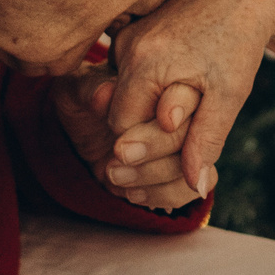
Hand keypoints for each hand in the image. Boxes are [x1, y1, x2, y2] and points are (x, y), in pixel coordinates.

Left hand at [50, 71, 204, 210]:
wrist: (83, 135)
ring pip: (199, 163)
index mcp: (170, 79)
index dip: (176, 106)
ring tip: (114, 175)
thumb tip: (104, 95)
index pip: (187, 91)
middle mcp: (190, 109)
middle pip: (195, 130)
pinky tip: (133, 193)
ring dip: (156, 174)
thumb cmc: (82, 104)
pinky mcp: (188, 171)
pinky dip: (165, 195)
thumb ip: (89, 90)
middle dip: (157, 145)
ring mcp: (192, 141)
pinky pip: (198, 188)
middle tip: (120, 152)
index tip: (161, 123)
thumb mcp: (76, 91)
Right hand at [107, 0, 274, 193]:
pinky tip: (178, 80)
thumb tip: (196, 189)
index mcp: (145, 63)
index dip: (149, 145)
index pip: (122, 129)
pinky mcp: (132, 29)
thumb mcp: (229, 95)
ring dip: (147, 106)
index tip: (180, 144)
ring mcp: (126, 35)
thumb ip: (206, 140)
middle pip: (118, 112)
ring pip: (123, 93)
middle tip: (185, 125)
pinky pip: (128, 72)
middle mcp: (126, 46)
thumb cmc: (239, 45)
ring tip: (187, 98)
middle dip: (146, 129)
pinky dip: (148, 86)